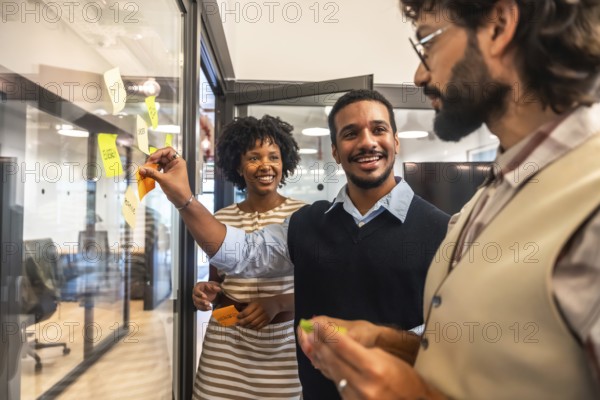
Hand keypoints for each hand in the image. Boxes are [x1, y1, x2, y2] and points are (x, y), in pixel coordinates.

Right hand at [139, 147, 192, 207]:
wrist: (181, 199)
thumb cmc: (177, 189)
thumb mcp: (163, 179)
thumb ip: (152, 173)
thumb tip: (141, 169)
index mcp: (178, 161)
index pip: (168, 151)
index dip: (159, 152)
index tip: (152, 158)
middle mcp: (175, 163)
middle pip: (163, 156)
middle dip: (154, 159)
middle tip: (146, 165)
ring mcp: (171, 168)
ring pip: (160, 162)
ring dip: (153, 164)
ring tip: (147, 168)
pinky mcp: (168, 173)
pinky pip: (160, 168)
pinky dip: (154, 169)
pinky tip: (149, 172)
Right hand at [192, 281, 221, 310]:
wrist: (211, 291)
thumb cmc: (211, 287)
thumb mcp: (214, 285)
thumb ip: (215, 287)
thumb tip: (217, 288)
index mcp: (198, 287)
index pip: (196, 290)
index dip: (200, 294)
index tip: (205, 297)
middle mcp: (195, 294)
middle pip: (195, 298)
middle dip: (201, 302)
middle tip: (208, 303)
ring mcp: (196, 299)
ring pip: (196, 304)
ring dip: (203, 307)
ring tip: (210, 307)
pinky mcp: (198, 304)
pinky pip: (199, 308)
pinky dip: (204, 309)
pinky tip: (209, 308)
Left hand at [236, 297, 280, 329]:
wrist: (276, 303)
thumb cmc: (263, 302)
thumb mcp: (255, 301)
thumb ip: (248, 307)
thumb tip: (239, 313)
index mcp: (256, 304)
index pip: (246, 312)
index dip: (240, 316)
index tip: (237, 317)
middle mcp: (261, 310)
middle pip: (250, 319)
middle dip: (242, 322)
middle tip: (237, 324)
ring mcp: (265, 316)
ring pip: (254, 324)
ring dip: (247, 326)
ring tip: (242, 326)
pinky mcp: (268, 321)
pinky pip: (259, 326)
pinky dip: (253, 328)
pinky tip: (250, 327)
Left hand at [298, 318, 446, 399]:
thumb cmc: (404, 377)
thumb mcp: (385, 357)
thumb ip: (360, 349)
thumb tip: (337, 339)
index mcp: (373, 367)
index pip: (342, 345)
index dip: (326, 332)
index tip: (316, 323)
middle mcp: (363, 384)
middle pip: (332, 359)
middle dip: (319, 343)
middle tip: (309, 331)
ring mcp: (356, 397)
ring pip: (332, 372)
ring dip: (321, 357)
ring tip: (313, 343)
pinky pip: (337, 384)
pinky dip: (329, 371)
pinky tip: (325, 361)